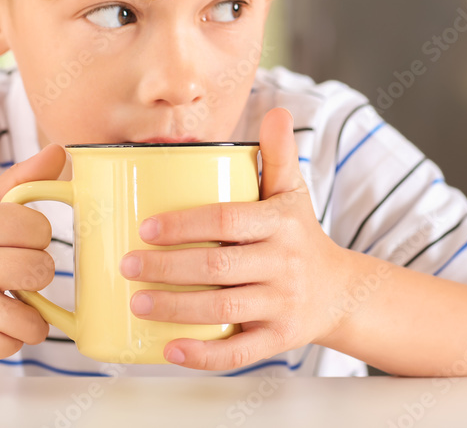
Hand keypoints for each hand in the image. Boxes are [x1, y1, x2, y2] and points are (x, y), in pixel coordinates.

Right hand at [0, 145, 65, 365]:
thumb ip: (22, 181)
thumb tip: (61, 151)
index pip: (41, 228)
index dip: (32, 238)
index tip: (9, 243)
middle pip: (43, 269)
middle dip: (32, 273)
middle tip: (6, 273)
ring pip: (37, 315)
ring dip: (26, 312)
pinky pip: (19, 342)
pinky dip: (8, 336)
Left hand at [119, 108, 353, 370]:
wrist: (340, 291)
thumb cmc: (300, 236)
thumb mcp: (294, 193)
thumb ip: (279, 154)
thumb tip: (278, 110)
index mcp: (281, 223)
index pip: (227, 219)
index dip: (184, 223)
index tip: (146, 227)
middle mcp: (285, 264)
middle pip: (217, 267)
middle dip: (166, 268)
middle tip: (126, 265)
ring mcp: (283, 305)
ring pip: (222, 310)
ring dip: (174, 309)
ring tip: (136, 302)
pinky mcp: (280, 339)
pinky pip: (239, 353)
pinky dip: (203, 355)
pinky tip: (169, 349)